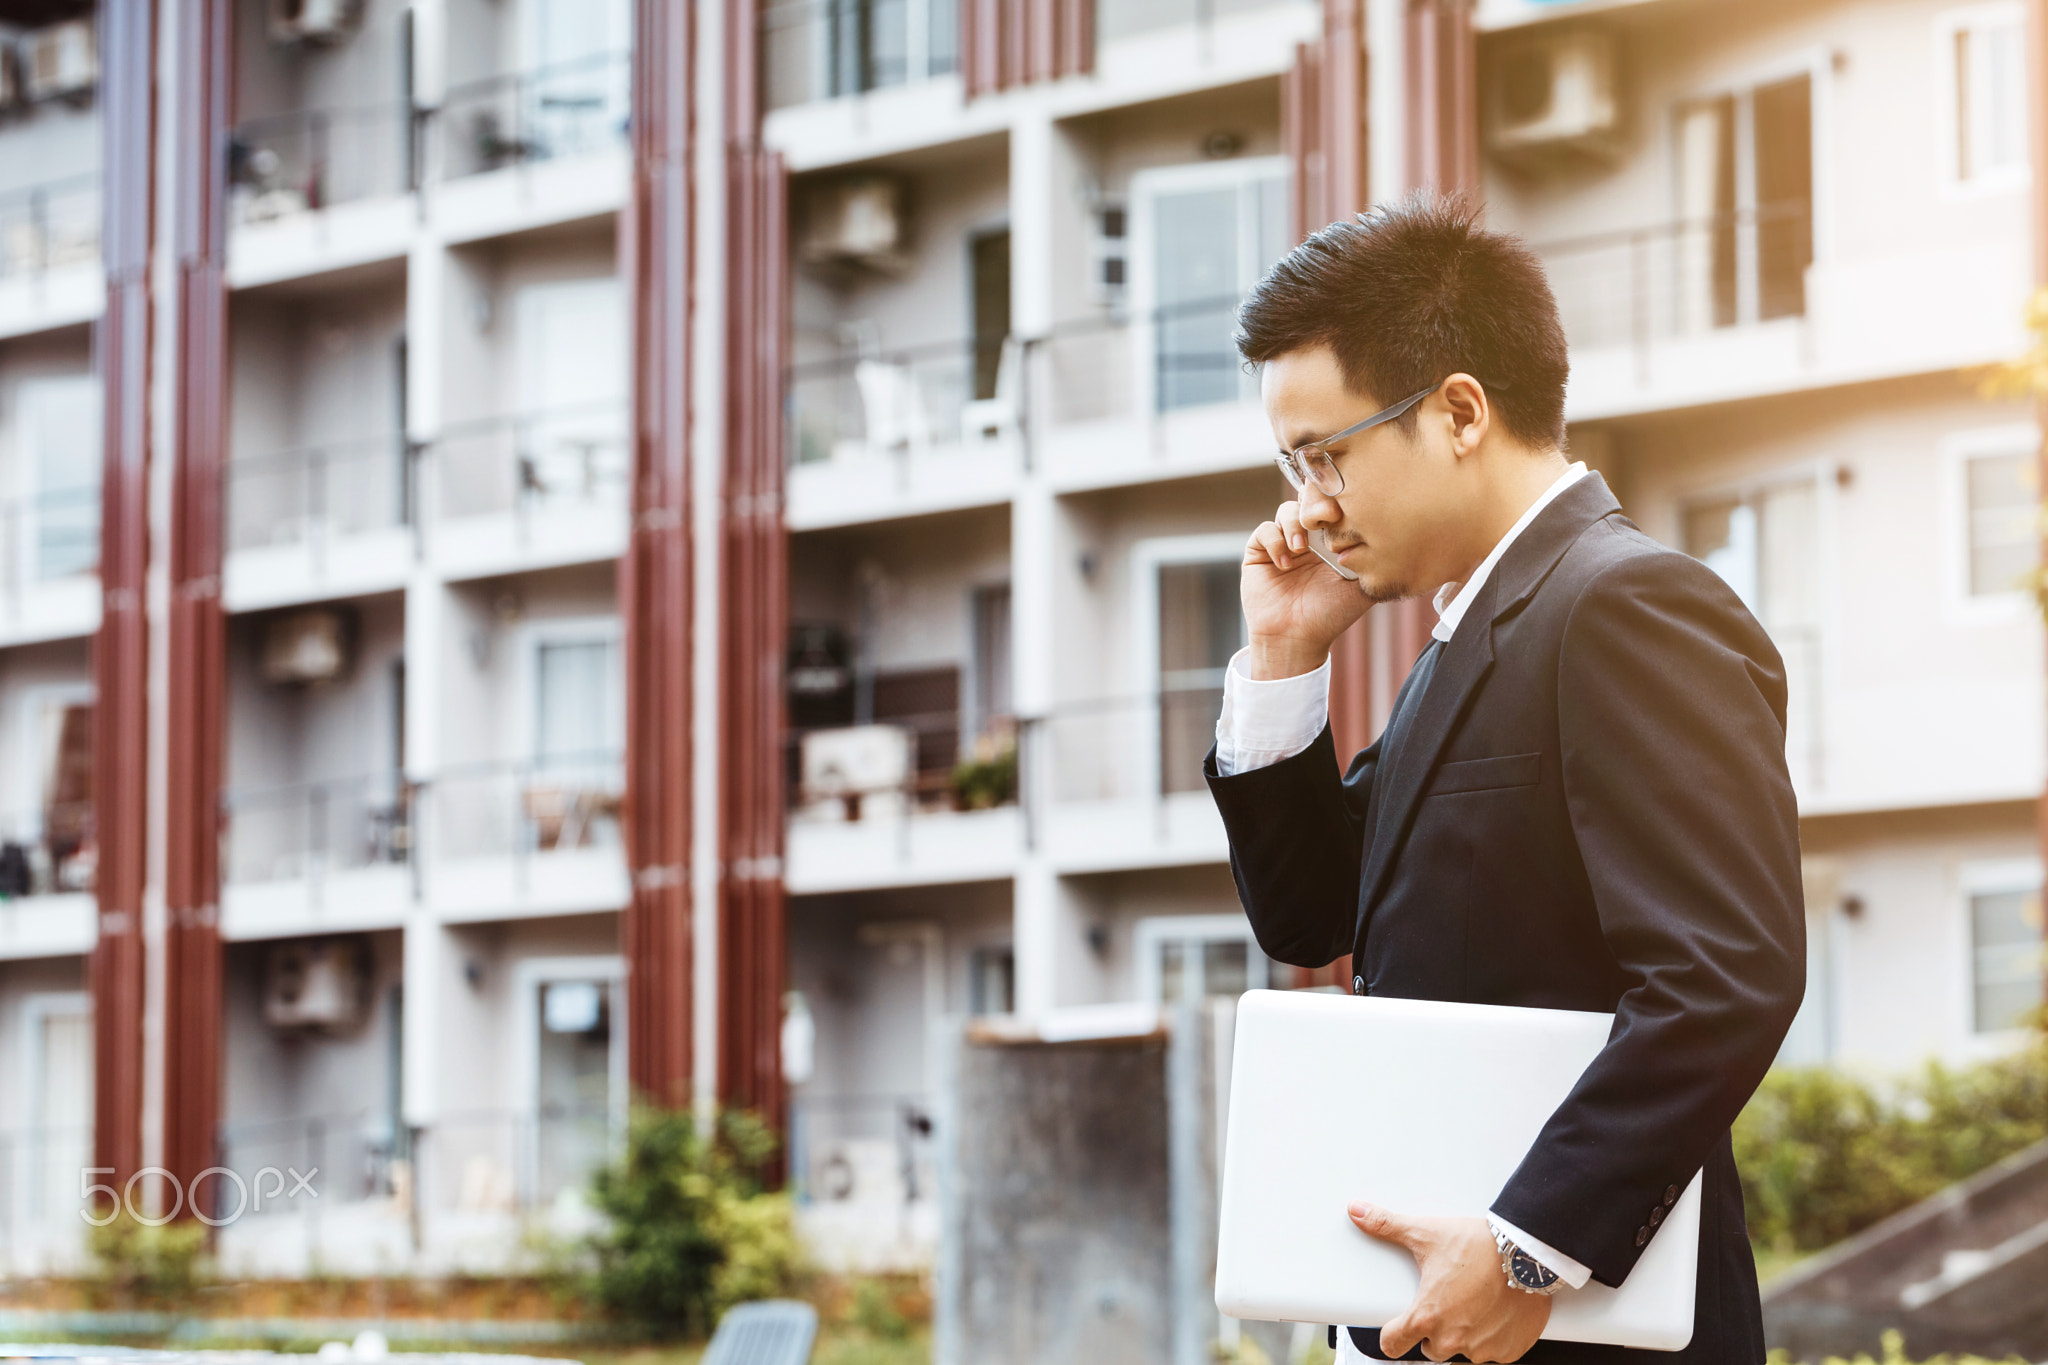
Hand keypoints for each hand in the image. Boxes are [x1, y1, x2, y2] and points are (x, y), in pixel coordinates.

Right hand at [1241, 500, 1368, 678]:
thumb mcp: (1361, 587)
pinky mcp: (1259, 553)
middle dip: (1315, 504)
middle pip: (1308, 500)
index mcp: (1331, 543)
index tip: (1344, 513)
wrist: (1297, 639)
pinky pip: (1264, 531)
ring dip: (1294, 524)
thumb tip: (1391, 538)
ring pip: (1286, 511)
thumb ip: (1374, 562)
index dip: (1337, 502)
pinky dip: (1275, 541)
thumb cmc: (1330, 616)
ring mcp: (1282, 544)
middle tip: (1326, 518)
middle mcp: (1307, 539)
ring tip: (1301, 549)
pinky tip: (1285, 564)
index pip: (1333, 508)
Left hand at [1348, 1203, 1550, 1363]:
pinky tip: (1495, 1313)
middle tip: (1449, 1299)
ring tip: (1475, 1301)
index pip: (1392, 1345)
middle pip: (1430, 1347)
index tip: (1397, 1326)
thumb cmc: (1479, 1246)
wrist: (1527, 1254)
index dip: (1393, 1334)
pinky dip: (1493, 1337)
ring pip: (1463, 1350)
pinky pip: (1493, 1353)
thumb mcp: (1427, 1233)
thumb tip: (1356, 1210)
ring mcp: (1482, 1349)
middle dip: (1435, 1327)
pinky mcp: (1509, 1351)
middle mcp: (1452, 1340)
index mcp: (1426, 1317)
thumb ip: (1387, 1226)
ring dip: (1465, 1333)